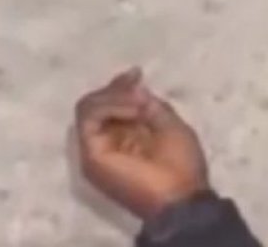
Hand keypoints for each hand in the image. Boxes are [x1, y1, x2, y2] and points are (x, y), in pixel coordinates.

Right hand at [75, 68, 208, 219]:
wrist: (179, 194)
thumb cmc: (181, 163)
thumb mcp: (169, 124)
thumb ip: (150, 105)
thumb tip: (134, 83)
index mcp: (126, 134)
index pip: (110, 103)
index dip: (120, 86)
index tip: (136, 73)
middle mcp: (108, 140)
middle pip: (95, 102)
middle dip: (115, 88)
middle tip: (136, 87)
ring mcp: (97, 147)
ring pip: (87, 107)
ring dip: (114, 96)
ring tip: (139, 104)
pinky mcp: (91, 154)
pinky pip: (88, 118)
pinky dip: (110, 106)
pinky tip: (134, 111)